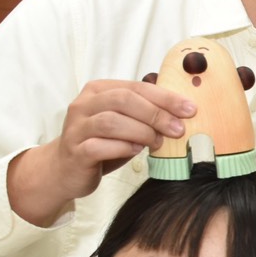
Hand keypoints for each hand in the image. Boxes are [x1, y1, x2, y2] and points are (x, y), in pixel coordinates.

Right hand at [8, 79, 193, 226]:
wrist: (65, 169)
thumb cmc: (101, 144)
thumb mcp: (125, 123)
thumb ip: (145, 113)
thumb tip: (183, 112)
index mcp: (98, 90)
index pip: (136, 87)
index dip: (165, 98)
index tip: (190, 110)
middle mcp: (84, 105)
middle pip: (123, 100)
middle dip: (156, 113)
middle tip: (178, 129)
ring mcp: (76, 128)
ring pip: (111, 121)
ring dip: (141, 131)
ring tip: (157, 142)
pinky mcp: (75, 151)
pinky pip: (99, 146)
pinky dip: (122, 148)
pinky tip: (136, 151)